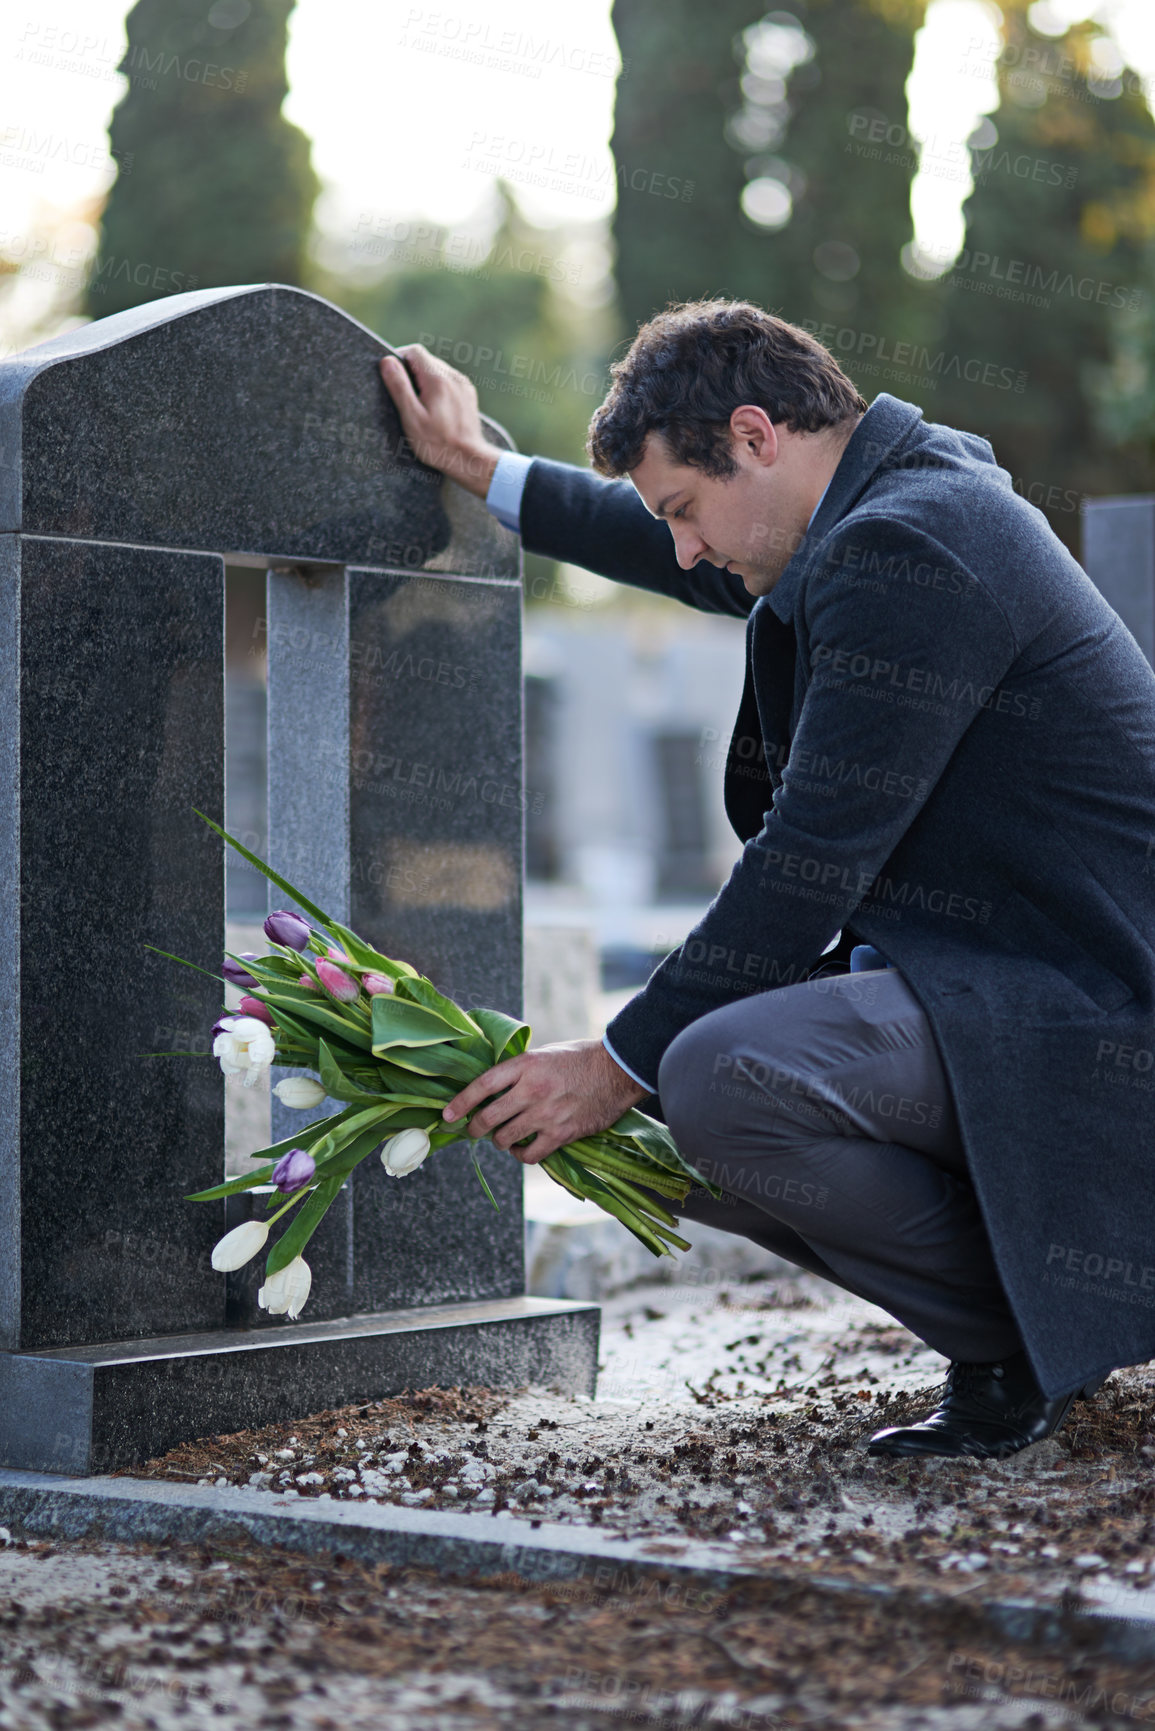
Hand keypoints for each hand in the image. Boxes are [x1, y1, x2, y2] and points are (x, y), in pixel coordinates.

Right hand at [378, 344, 498, 497]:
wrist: (469, 459)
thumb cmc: (438, 443)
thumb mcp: (412, 418)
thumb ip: (399, 387)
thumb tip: (387, 362)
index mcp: (438, 379)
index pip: (415, 352)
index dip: (399, 358)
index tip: (392, 375)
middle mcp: (454, 377)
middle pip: (426, 360)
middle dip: (411, 372)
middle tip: (405, 396)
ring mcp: (463, 385)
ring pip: (438, 371)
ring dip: (425, 381)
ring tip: (420, 406)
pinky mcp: (468, 395)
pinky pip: (449, 382)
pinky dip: (438, 389)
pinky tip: (435, 410)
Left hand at [442, 1040, 648, 1163]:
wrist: (617, 1071)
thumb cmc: (580, 1059)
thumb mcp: (544, 1054)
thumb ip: (519, 1070)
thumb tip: (493, 1088)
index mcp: (525, 1066)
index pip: (482, 1086)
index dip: (461, 1102)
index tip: (447, 1115)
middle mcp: (532, 1090)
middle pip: (489, 1117)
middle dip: (474, 1128)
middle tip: (472, 1130)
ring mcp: (546, 1114)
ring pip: (505, 1138)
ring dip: (499, 1141)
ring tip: (503, 1138)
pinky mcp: (561, 1133)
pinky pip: (529, 1155)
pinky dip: (521, 1155)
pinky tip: (523, 1149)